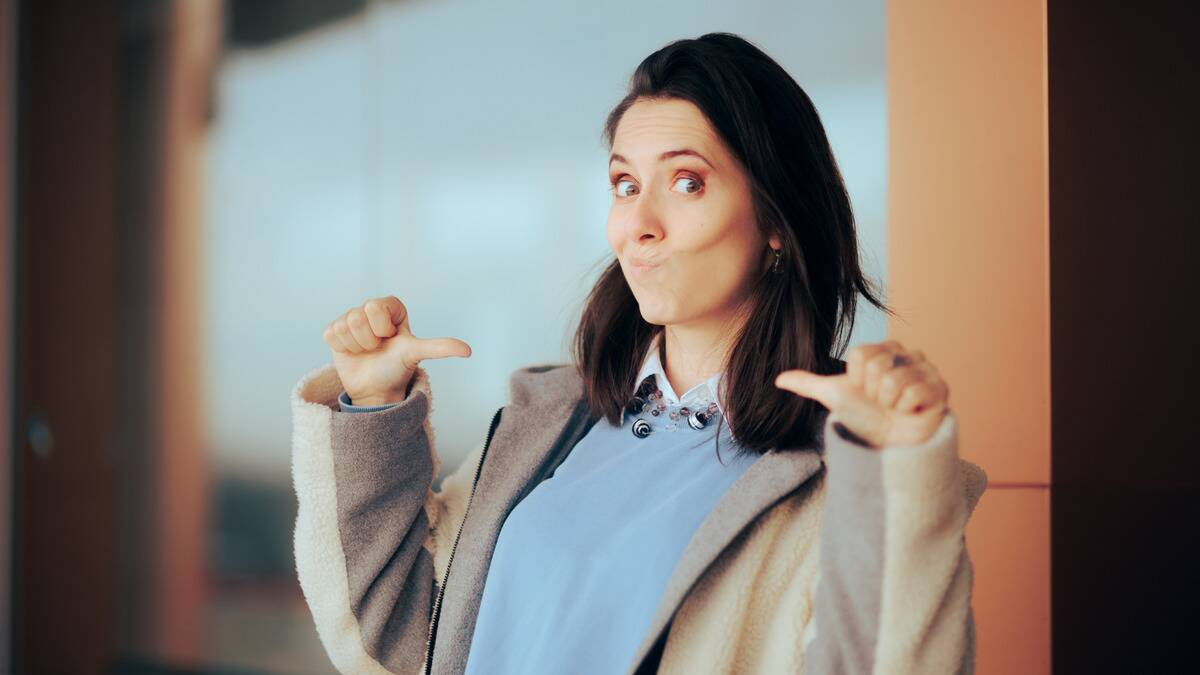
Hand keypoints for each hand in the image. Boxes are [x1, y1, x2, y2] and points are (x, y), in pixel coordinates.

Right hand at [323, 296, 471, 405]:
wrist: (376, 389)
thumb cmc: (398, 369)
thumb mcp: (417, 355)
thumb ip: (440, 348)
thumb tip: (469, 351)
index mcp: (391, 308)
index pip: (376, 306)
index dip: (382, 327)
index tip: (390, 339)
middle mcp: (371, 310)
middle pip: (358, 315)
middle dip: (368, 338)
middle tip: (377, 348)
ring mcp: (352, 319)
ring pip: (344, 324)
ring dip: (355, 345)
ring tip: (366, 352)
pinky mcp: (335, 331)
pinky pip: (331, 333)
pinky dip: (342, 347)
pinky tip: (353, 353)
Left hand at [773, 340, 949, 447]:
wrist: (890, 444)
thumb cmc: (865, 418)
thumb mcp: (834, 397)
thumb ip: (809, 384)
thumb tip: (778, 379)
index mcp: (883, 349)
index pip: (860, 355)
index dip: (857, 380)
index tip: (865, 392)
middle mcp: (908, 353)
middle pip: (877, 366)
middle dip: (873, 392)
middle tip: (882, 403)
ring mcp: (928, 369)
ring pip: (894, 380)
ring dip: (889, 402)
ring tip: (897, 408)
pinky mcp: (942, 387)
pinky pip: (914, 391)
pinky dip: (907, 408)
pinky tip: (911, 412)